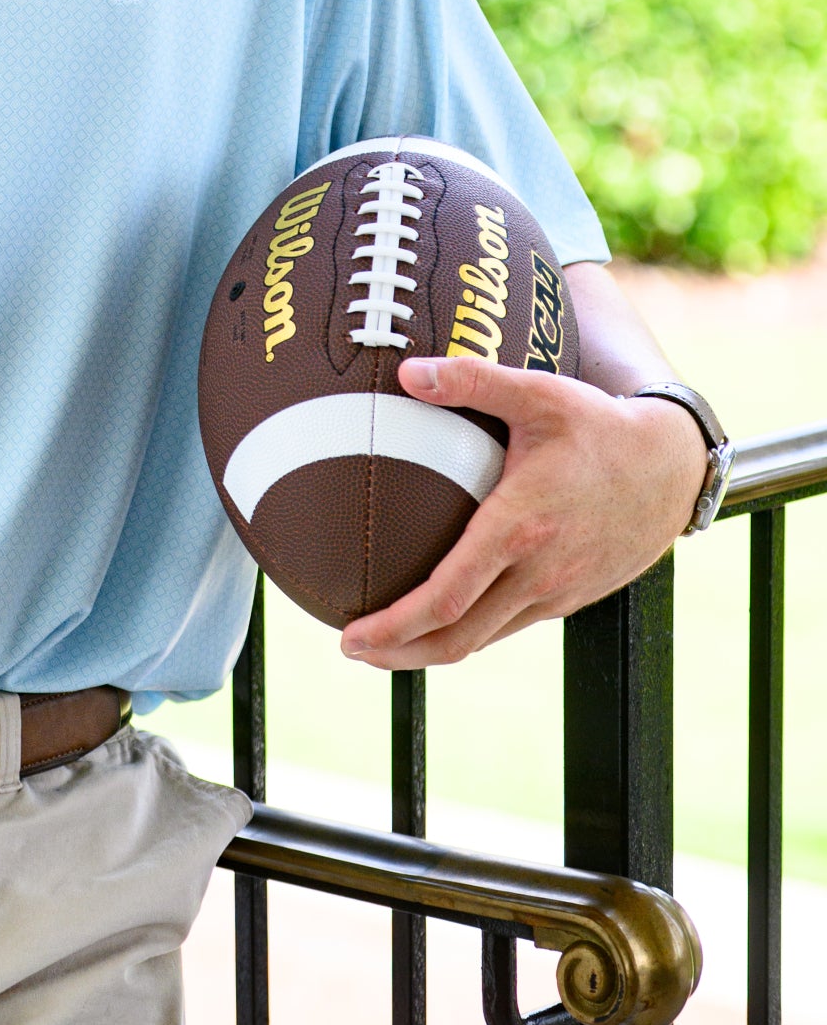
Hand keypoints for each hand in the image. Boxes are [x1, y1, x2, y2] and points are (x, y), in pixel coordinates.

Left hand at [339, 355, 706, 669]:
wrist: (672, 468)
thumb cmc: (600, 426)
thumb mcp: (538, 392)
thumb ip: (471, 379)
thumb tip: (406, 372)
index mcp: (520, 527)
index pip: (448, 597)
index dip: (396, 624)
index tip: (352, 634)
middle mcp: (538, 572)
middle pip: (458, 638)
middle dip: (399, 652)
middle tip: (351, 648)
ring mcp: (557, 592)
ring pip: (484, 640)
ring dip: (430, 650)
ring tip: (384, 642)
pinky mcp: (571, 597)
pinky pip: (510, 626)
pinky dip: (469, 633)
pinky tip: (445, 617)